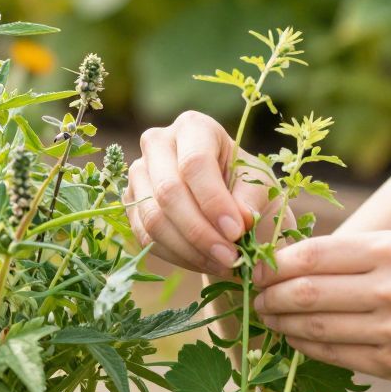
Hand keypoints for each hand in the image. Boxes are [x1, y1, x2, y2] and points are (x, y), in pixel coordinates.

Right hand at [125, 111, 273, 275]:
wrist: (226, 204)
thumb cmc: (246, 188)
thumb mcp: (260, 187)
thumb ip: (250, 200)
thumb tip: (241, 220)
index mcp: (194, 127)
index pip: (195, 163)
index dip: (214, 201)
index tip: (237, 232)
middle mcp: (158, 143)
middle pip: (169, 191)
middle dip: (201, 232)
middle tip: (231, 258)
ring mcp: (138, 174)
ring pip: (153, 218)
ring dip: (190, 250)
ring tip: (223, 263)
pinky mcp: (130, 204)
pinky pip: (146, 237)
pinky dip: (178, 256)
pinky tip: (205, 262)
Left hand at [251, 231, 390, 386]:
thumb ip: (356, 254)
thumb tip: (291, 259)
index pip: (314, 254)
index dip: (274, 264)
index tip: (256, 268)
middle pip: (307, 292)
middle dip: (270, 296)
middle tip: (256, 297)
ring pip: (315, 326)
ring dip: (282, 323)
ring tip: (269, 317)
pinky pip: (333, 354)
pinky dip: (305, 345)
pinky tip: (295, 338)